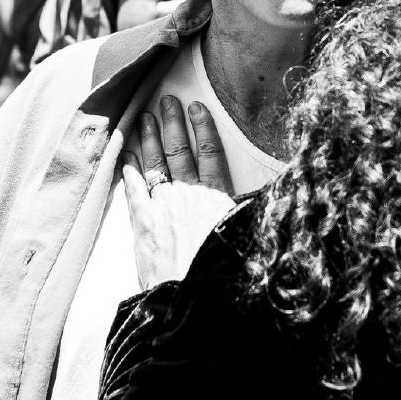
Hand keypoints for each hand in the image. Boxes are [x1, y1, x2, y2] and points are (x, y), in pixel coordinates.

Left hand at [125, 95, 233, 289]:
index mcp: (216, 198)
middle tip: (168, 101)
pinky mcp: (142, 223)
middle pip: (180, 151)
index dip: (204, 128)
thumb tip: (274, 194)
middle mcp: (188, 196)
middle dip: (173, 124)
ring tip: (146, 118)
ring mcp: (162, 207)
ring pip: (155, 164)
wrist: (188, 298)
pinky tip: (126, 155)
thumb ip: (250, 212)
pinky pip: (134, 189)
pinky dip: (130, 170)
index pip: (211, 154)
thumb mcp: (244, 237)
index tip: (198, 108)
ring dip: (150, 139)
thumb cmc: (218, 272)